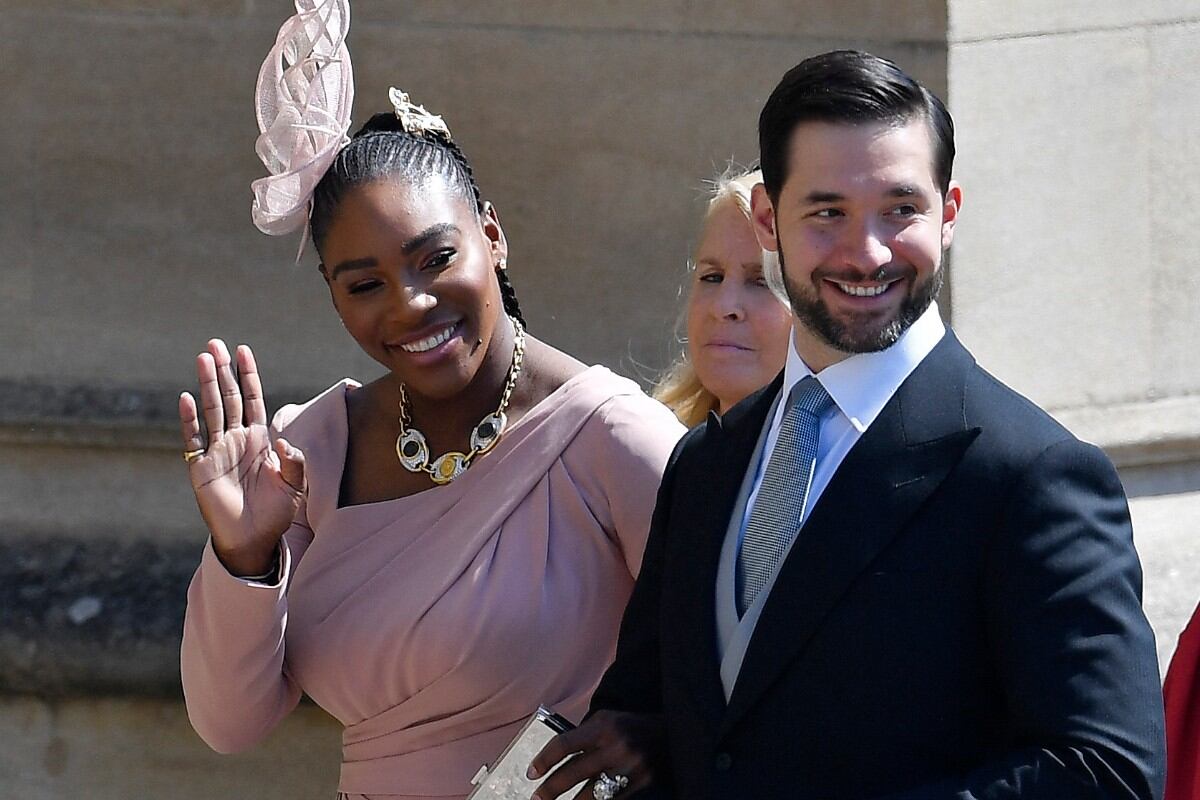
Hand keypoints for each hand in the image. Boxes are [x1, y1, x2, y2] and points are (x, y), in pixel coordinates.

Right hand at [179, 339, 305, 576]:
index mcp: (258, 439)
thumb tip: (283, 442)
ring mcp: (217, 451)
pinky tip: (187, 398)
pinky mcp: (201, 467)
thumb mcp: (295, 484)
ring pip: (212, 410)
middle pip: (229, 397)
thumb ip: (295, 461)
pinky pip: (194, 438)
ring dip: (208, 384)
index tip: (243, 350)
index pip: (252, 399)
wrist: (254, 539)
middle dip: (224, 370)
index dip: (248, 375)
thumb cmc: (275, 512)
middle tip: (215, 344)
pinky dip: (190, 418)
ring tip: (203, 358)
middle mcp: (236, 440)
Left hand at [528, 711, 663, 799]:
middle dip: (550, 789)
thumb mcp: (608, 719)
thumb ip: (585, 735)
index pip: (565, 744)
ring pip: (589, 794)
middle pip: (573, 773)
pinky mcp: (639, 785)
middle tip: (537, 798)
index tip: (532, 772)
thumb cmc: (633, 726)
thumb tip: (556, 757)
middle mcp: (615, 746)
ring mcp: (628, 768)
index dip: (544, 760)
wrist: (672, 734)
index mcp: (604, 725)